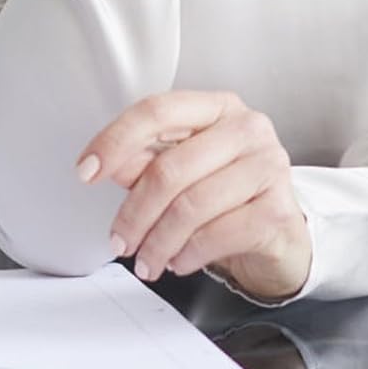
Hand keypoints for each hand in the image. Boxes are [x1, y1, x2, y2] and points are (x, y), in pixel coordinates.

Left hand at [76, 90, 311, 302]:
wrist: (281, 236)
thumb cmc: (230, 197)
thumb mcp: (185, 173)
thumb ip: (147, 162)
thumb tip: (109, 164)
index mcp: (218, 107)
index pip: (159, 110)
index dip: (116, 140)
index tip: (87, 170)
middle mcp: (247, 128)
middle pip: (171, 167)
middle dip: (135, 212)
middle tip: (119, 241)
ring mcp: (268, 166)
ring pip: (191, 205)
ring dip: (157, 242)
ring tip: (148, 260)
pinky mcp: (278, 209)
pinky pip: (217, 235)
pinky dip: (187, 255)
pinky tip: (179, 261)